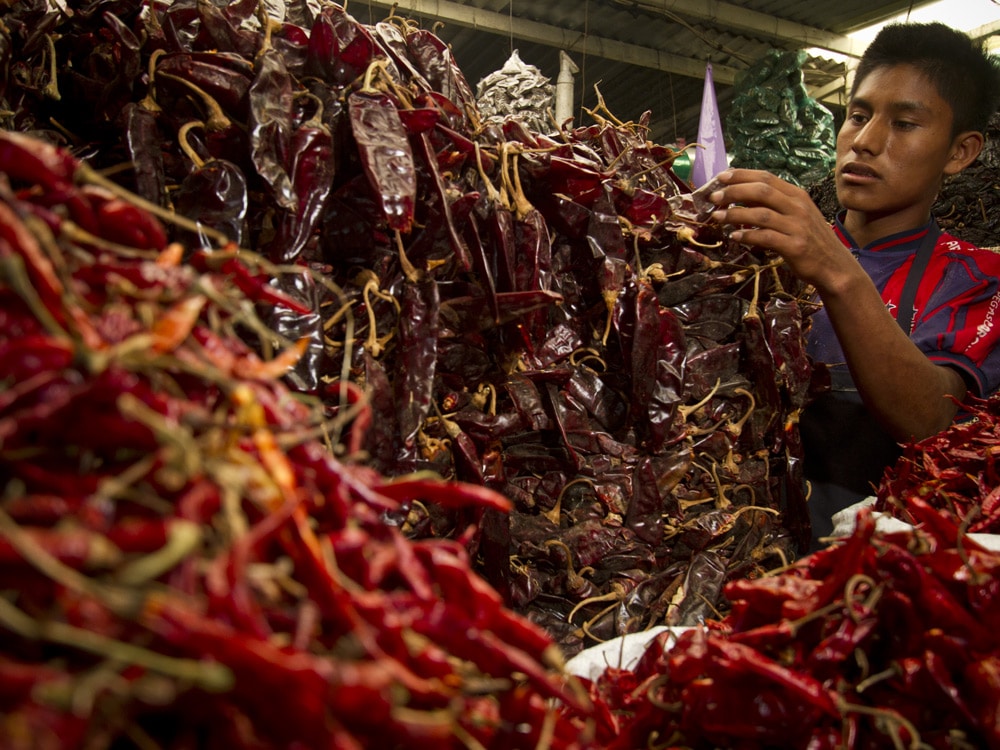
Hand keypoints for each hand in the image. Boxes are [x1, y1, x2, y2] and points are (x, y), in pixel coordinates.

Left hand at [708, 169, 857, 293]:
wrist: (833, 265)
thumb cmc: (809, 239)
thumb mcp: (794, 215)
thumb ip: (771, 205)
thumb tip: (740, 197)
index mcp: (796, 195)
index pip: (766, 178)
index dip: (742, 175)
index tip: (721, 176)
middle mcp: (798, 207)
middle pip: (762, 191)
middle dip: (734, 191)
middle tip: (714, 196)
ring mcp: (797, 226)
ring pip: (761, 214)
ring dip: (735, 214)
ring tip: (717, 217)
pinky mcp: (795, 246)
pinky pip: (766, 237)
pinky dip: (747, 236)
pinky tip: (733, 237)